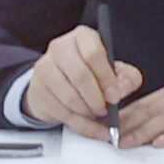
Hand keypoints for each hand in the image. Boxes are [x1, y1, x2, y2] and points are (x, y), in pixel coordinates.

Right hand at [28, 26, 142, 138]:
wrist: (56, 80)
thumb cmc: (88, 71)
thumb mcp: (111, 68)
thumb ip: (125, 77)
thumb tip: (122, 90)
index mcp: (81, 37)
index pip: (93, 54)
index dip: (106, 78)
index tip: (115, 96)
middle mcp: (60, 48)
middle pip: (80, 76)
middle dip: (97, 98)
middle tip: (106, 110)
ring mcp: (45, 69)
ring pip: (70, 97)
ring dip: (88, 112)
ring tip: (97, 115)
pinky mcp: (39, 91)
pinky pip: (62, 113)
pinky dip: (80, 124)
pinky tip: (90, 125)